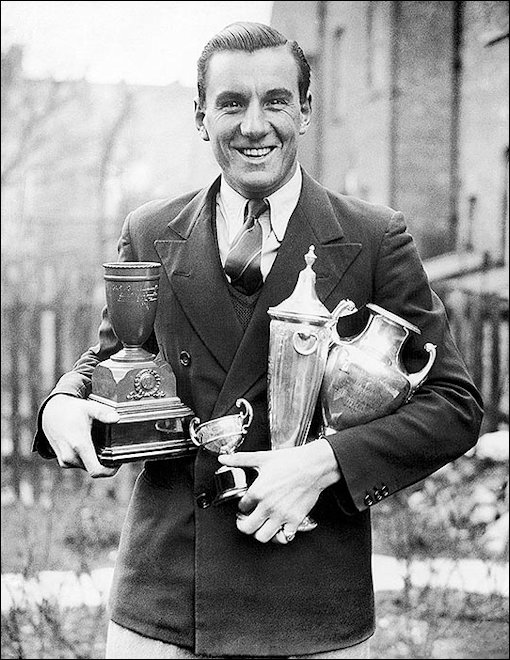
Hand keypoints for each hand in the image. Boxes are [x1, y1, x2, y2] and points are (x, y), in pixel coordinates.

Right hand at [42, 394, 119, 477]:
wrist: (50, 413)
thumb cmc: (71, 410)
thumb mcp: (89, 408)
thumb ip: (103, 413)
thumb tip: (116, 418)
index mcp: (79, 445)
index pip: (97, 470)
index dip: (110, 470)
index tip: (118, 462)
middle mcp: (70, 457)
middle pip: (95, 468)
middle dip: (105, 462)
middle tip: (112, 448)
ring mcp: (65, 461)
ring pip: (87, 467)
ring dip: (95, 460)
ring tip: (99, 444)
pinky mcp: (63, 461)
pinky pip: (80, 464)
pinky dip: (87, 458)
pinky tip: (90, 445)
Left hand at [218, 437, 340, 543]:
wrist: (314, 465)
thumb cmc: (291, 461)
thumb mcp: (262, 457)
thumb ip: (240, 459)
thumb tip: (223, 458)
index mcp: (258, 492)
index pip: (241, 507)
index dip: (242, 505)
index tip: (246, 503)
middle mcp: (268, 506)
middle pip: (247, 528)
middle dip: (244, 524)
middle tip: (247, 519)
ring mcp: (282, 515)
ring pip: (262, 536)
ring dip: (259, 532)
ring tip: (261, 525)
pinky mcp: (295, 520)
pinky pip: (284, 537)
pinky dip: (280, 536)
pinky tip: (278, 528)